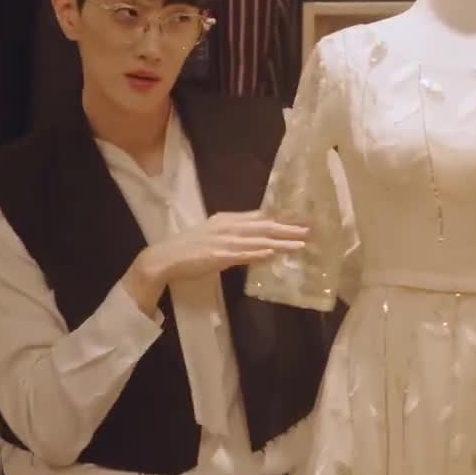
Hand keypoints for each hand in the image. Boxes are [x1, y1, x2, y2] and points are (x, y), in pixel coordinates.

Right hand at [124, 211, 307, 312]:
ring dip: (280, 243)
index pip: (261, 217)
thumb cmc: (191, 247)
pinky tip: (273, 255)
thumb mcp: (216, 233)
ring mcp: (224, 241)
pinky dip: (259, 254)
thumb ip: (237, 232)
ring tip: (300, 245)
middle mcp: (229, 227)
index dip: (283, 218)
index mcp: (228, 220)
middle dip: (289, 229)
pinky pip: (243, 255)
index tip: (302, 219)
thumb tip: (259, 235)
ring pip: (259, 241)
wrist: (165, 257)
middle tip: (310, 231)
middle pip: (265, 226)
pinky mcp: (219, 256)